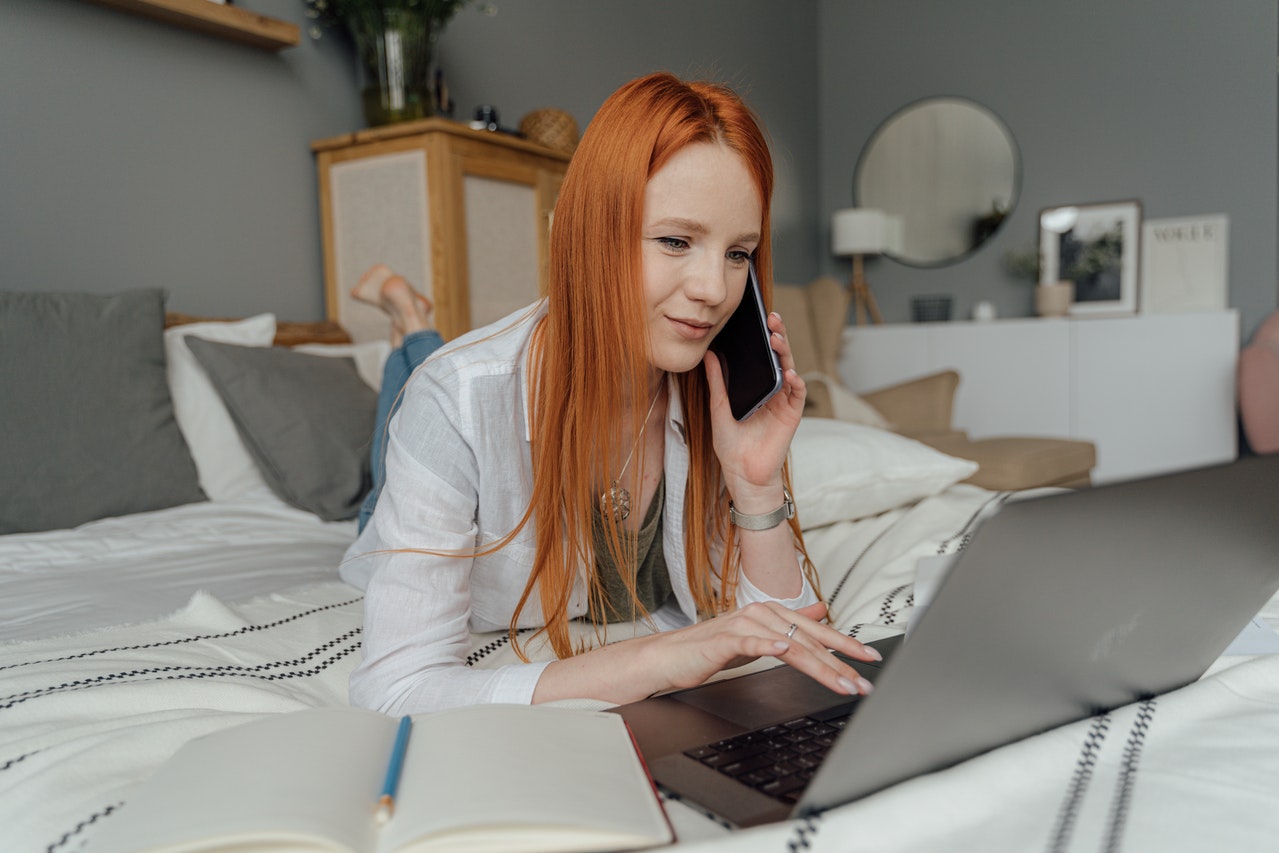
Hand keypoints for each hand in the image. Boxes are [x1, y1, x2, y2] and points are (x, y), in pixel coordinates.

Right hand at [644, 601, 878, 696]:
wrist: (670, 656)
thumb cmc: (712, 648)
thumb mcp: (760, 634)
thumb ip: (792, 623)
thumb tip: (822, 611)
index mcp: (772, 613)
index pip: (817, 632)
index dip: (846, 645)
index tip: (871, 658)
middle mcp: (761, 614)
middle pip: (809, 640)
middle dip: (841, 663)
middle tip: (863, 682)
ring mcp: (743, 624)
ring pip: (789, 644)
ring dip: (818, 665)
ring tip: (840, 681)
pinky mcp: (723, 639)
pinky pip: (749, 641)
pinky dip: (767, 646)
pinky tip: (783, 651)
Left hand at [703, 311, 806, 502]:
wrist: (743, 474)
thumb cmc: (731, 446)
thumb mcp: (718, 409)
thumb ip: (716, 383)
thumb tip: (709, 355)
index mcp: (756, 387)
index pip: (761, 356)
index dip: (761, 337)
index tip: (756, 318)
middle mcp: (773, 390)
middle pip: (778, 357)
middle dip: (777, 335)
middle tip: (771, 318)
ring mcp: (784, 401)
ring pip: (790, 369)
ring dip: (785, 352)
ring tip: (777, 338)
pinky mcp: (792, 414)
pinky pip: (798, 393)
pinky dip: (795, 382)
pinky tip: (788, 373)